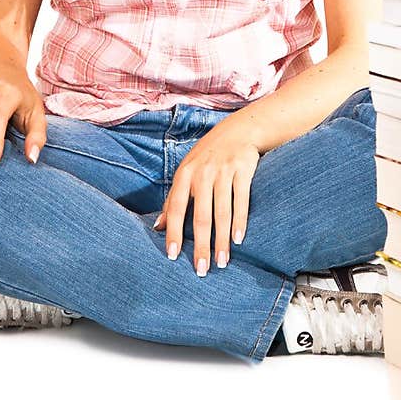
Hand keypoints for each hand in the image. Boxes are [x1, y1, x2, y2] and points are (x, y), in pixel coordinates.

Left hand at [154, 126, 259, 274]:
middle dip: (201, 245)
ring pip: (222, 212)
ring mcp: (223, 172)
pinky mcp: (243, 170)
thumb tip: (157, 227)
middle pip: (201, 216)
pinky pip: (241, 200)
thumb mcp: (187, 172)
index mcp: (185, 175)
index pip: (176, 208)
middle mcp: (203, 173)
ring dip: (222, 240)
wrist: (239, 130)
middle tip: (201, 270)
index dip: (174, 232)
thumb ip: (173, 199)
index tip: (173, 256)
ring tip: (221, 262)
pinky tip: (238, 240)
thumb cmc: (208, 156)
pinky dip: (240, 222)